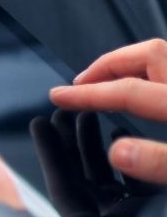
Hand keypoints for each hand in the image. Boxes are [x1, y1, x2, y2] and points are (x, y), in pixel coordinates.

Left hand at [30, 109, 157, 216]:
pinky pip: (132, 183)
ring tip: (89, 116)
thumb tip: (88, 209)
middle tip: (64, 113)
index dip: (50, 155)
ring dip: (95, 147)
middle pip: (79, 179)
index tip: (38, 124)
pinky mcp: (151, 214)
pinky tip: (123, 132)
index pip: (63, 188)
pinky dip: (126, 158)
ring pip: (105, 177)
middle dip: (70, 144)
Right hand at [50, 38, 166, 183]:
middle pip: (148, 55)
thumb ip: (161, 161)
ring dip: (131, 67)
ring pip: (163, 60)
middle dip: (107, 65)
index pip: (128, 90)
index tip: (60, 97)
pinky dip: (153, 79)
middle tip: (81, 83)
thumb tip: (118, 153)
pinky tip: (148, 97)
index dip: (87, 94)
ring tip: (106, 82)